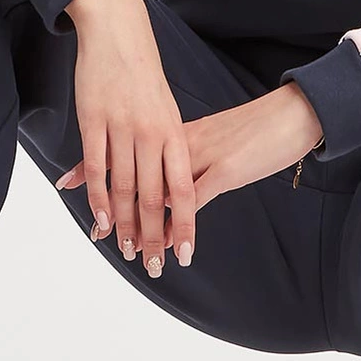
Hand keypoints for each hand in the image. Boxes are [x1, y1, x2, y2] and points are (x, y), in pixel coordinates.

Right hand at [54, 0, 197, 277]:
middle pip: (154, 197)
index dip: (185, 224)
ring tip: (124, 251)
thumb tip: (173, 184)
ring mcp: (122, 128)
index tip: (185, 255)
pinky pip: (96, 168)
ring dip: (124, 225)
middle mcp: (152, 134)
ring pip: (125, 188)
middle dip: (153, 236)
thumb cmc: (144, 75)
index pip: (184, 189)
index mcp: (175, 132)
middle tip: (151, 266)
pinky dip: (97, 198)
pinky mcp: (95, 122)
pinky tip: (99, 220)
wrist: (119, 33)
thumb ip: (169, 147)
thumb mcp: (166, 112)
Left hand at [56, 29, 323, 272]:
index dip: (96, 168)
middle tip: (97, 233)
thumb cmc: (258, 127)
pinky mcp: (224, 170)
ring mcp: (202, 157)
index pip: (128, 150)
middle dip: (115, 207)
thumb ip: (189, 155)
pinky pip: (194, 200)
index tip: (67, 181)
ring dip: (145, 225)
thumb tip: (168, 174)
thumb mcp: (215, 139)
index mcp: (177, 133)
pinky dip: (181, 224)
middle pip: (138, 175)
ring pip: (162, 192)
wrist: (293, 111)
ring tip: (128, 249)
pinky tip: (172, 244)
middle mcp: (182, 144)